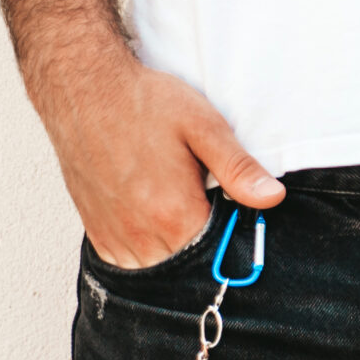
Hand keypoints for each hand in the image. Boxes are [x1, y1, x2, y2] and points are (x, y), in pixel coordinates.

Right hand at [34, 45, 283, 268]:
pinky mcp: (96, 233)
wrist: (86, 92)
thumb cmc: (146, 104)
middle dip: (203, 246)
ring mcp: (114, 238)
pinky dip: (145, 250)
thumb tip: (273, 197)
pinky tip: (154, 219)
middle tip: (205, 203)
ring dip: (173, 250)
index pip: (217, 254)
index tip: (232, 213)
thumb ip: (239, 169)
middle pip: (187, 266)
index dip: (231, 238)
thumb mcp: (204, 127)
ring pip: (156, 268)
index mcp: (175, 215)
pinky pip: (126, 262)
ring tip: (179, 209)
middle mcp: (141, 236)